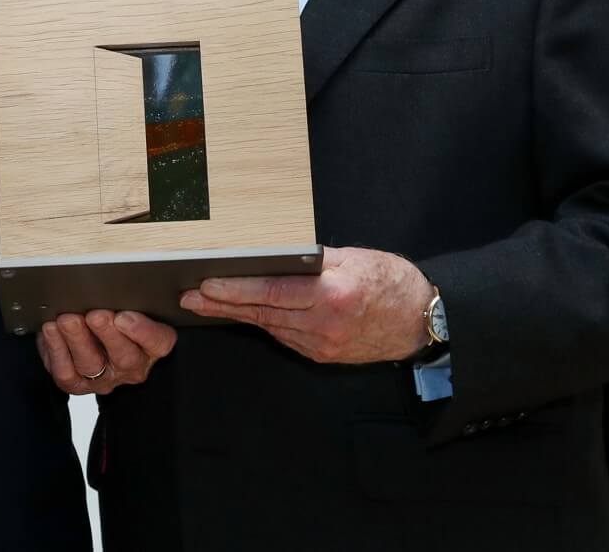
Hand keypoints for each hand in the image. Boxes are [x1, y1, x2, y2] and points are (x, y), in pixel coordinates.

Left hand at [37, 309, 176, 394]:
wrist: (97, 342)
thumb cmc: (118, 317)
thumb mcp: (135, 306)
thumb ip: (132, 296)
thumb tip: (116, 281)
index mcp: (151, 346)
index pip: (158, 342)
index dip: (142, 331)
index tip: (124, 316)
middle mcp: (130, 366)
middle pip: (124, 357)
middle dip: (107, 334)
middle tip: (95, 314)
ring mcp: (103, 377)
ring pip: (91, 364)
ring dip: (77, 339)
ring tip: (67, 319)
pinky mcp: (76, 382)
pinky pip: (65, 371)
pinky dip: (56, 349)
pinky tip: (51, 330)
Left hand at [179, 247, 433, 364]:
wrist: (420, 321)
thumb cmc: (389, 281)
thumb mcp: (351, 258)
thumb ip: (311, 259)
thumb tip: (272, 254)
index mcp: (332, 295)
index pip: (272, 293)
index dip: (236, 290)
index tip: (205, 284)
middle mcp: (324, 324)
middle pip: (262, 313)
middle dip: (221, 304)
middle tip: (188, 297)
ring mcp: (321, 344)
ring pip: (269, 326)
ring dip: (235, 314)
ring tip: (204, 302)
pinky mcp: (321, 354)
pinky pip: (284, 336)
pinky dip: (261, 322)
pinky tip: (241, 312)